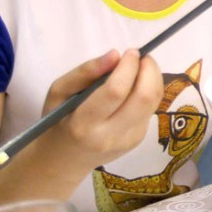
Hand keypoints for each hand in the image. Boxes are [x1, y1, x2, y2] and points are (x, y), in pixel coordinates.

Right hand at [42, 49, 163, 169]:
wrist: (63, 159)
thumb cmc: (58, 120)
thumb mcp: (58, 92)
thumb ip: (84, 72)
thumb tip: (115, 55)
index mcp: (84, 124)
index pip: (116, 91)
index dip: (128, 67)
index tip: (130, 52)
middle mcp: (109, 135)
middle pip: (144, 97)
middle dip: (149, 70)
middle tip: (141, 57)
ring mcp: (128, 140)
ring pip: (153, 102)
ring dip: (153, 78)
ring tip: (140, 68)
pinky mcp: (138, 140)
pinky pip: (150, 109)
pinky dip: (148, 92)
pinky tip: (134, 89)